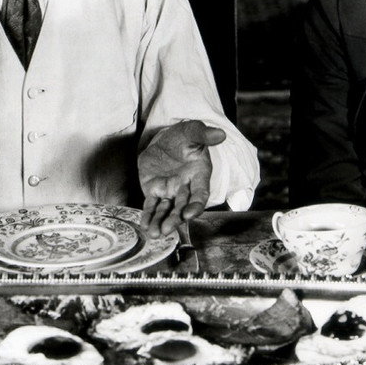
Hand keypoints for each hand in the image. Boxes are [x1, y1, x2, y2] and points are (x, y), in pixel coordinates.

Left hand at [138, 120, 224, 237]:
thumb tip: (221, 134)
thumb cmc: (184, 136)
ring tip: (154, 233)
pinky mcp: (154, 190)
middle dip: (175, 219)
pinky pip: (151, 205)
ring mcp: (169, 190)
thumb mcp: (193, 131)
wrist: (166, 139)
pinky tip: (144, 225)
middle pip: (182, 206)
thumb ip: (205, 134)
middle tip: (167, 228)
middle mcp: (185, 187)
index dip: (195, 206)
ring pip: (166, 209)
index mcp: (199, 175)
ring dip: (160, 221)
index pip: (200, 194)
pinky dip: (148, 215)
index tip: (189, 215)